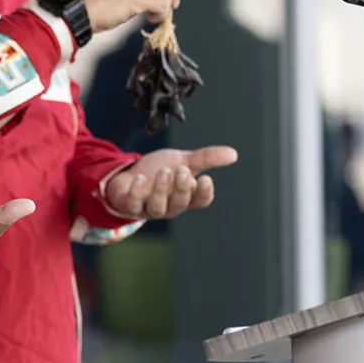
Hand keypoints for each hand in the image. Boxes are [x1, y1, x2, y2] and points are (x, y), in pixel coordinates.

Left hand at [102, 147, 237, 220]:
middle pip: (179, 204)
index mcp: (186, 196)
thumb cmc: (159, 171)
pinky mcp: (131, 207)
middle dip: (182, 188)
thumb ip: (206, 158)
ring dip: (161, 189)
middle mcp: (170, 206)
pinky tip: (139, 178)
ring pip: (158, 207)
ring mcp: (150, 208)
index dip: (204, 193)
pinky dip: (137, 193)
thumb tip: (234, 154)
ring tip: (164, 171)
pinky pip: (134, 205)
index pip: (200, 201)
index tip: (206, 178)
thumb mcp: (183, 160)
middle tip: (182, 171)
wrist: (129, 174)